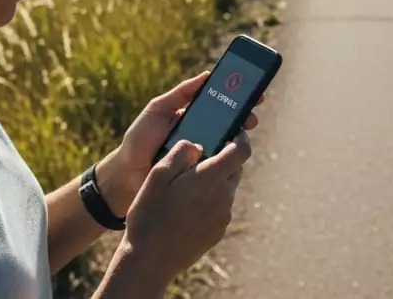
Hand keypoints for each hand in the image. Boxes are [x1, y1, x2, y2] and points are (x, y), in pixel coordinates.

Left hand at [104, 71, 263, 213]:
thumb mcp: (158, 109)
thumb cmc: (140, 139)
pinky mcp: (201, 177)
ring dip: (239, 140)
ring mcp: (204, 159)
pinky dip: (228, 161)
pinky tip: (232, 155)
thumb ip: (181, 93)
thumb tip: (207, 74)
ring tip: (243, 132)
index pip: (223, 108)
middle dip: (246, 118)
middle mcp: (204, 139)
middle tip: (252, 115)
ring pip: (229, 148)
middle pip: (232, 127)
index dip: (239, 100)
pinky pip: (220, 168)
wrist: (126, 175)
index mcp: (195, 120)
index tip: (254, 92)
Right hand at [121, 133, 253, 289]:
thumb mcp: (157, 175)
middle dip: (223, 160)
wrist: (150, 260)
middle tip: (199, 160)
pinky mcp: (218, 232)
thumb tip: (197, 145)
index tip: (234, 133)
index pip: (242, 150)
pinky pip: (220, 208)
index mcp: (211, 178)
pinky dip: (210, 202)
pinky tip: (186, 210)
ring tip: (186, 188)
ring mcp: (223, 216)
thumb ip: (181, 152)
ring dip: (214, 183)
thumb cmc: (150, 214)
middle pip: (235, 169)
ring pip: (226, 189)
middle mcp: (224, 196)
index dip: (241, 138)